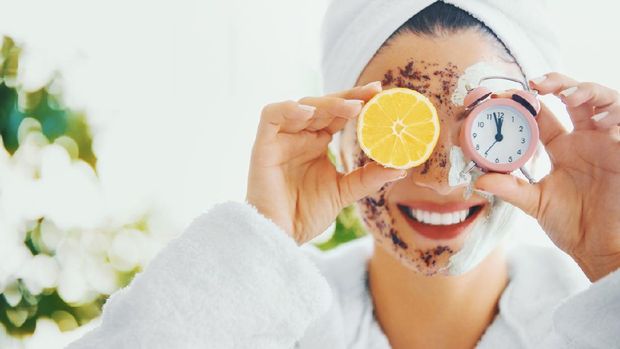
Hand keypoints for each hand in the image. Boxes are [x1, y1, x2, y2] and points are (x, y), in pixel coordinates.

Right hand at [246, 82, 406, 243]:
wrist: (280, 236)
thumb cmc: (305, 214)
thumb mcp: (344, 192)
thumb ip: (368, 178)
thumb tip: (401, 168)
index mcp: (317, 143)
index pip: (338, 114)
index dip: (358, 101)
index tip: (381, 94)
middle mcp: (299, 136)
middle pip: (323, 104)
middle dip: (348, 96)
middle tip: (373, 93)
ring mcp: (281, 138)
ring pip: (302, 105)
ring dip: (327, 102)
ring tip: (353, 108)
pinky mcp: (263, 145)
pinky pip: (271, 116)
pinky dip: (288, 109)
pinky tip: (309, 113)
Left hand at [475, 72, 619, 280]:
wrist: (602, 249)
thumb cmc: (573, 226)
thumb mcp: (536, 203)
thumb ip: (510, 188)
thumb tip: (478, 180)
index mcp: (560, 148)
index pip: (541, 115)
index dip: (525, 102)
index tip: (502, 96)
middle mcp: (583, 139)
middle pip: (571, 97)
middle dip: (555, 84)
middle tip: (534, 84)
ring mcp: (606, 142)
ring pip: (601, 100)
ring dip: (584, 90)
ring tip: (565, 95)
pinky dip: (611, 111)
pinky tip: (596, 117)